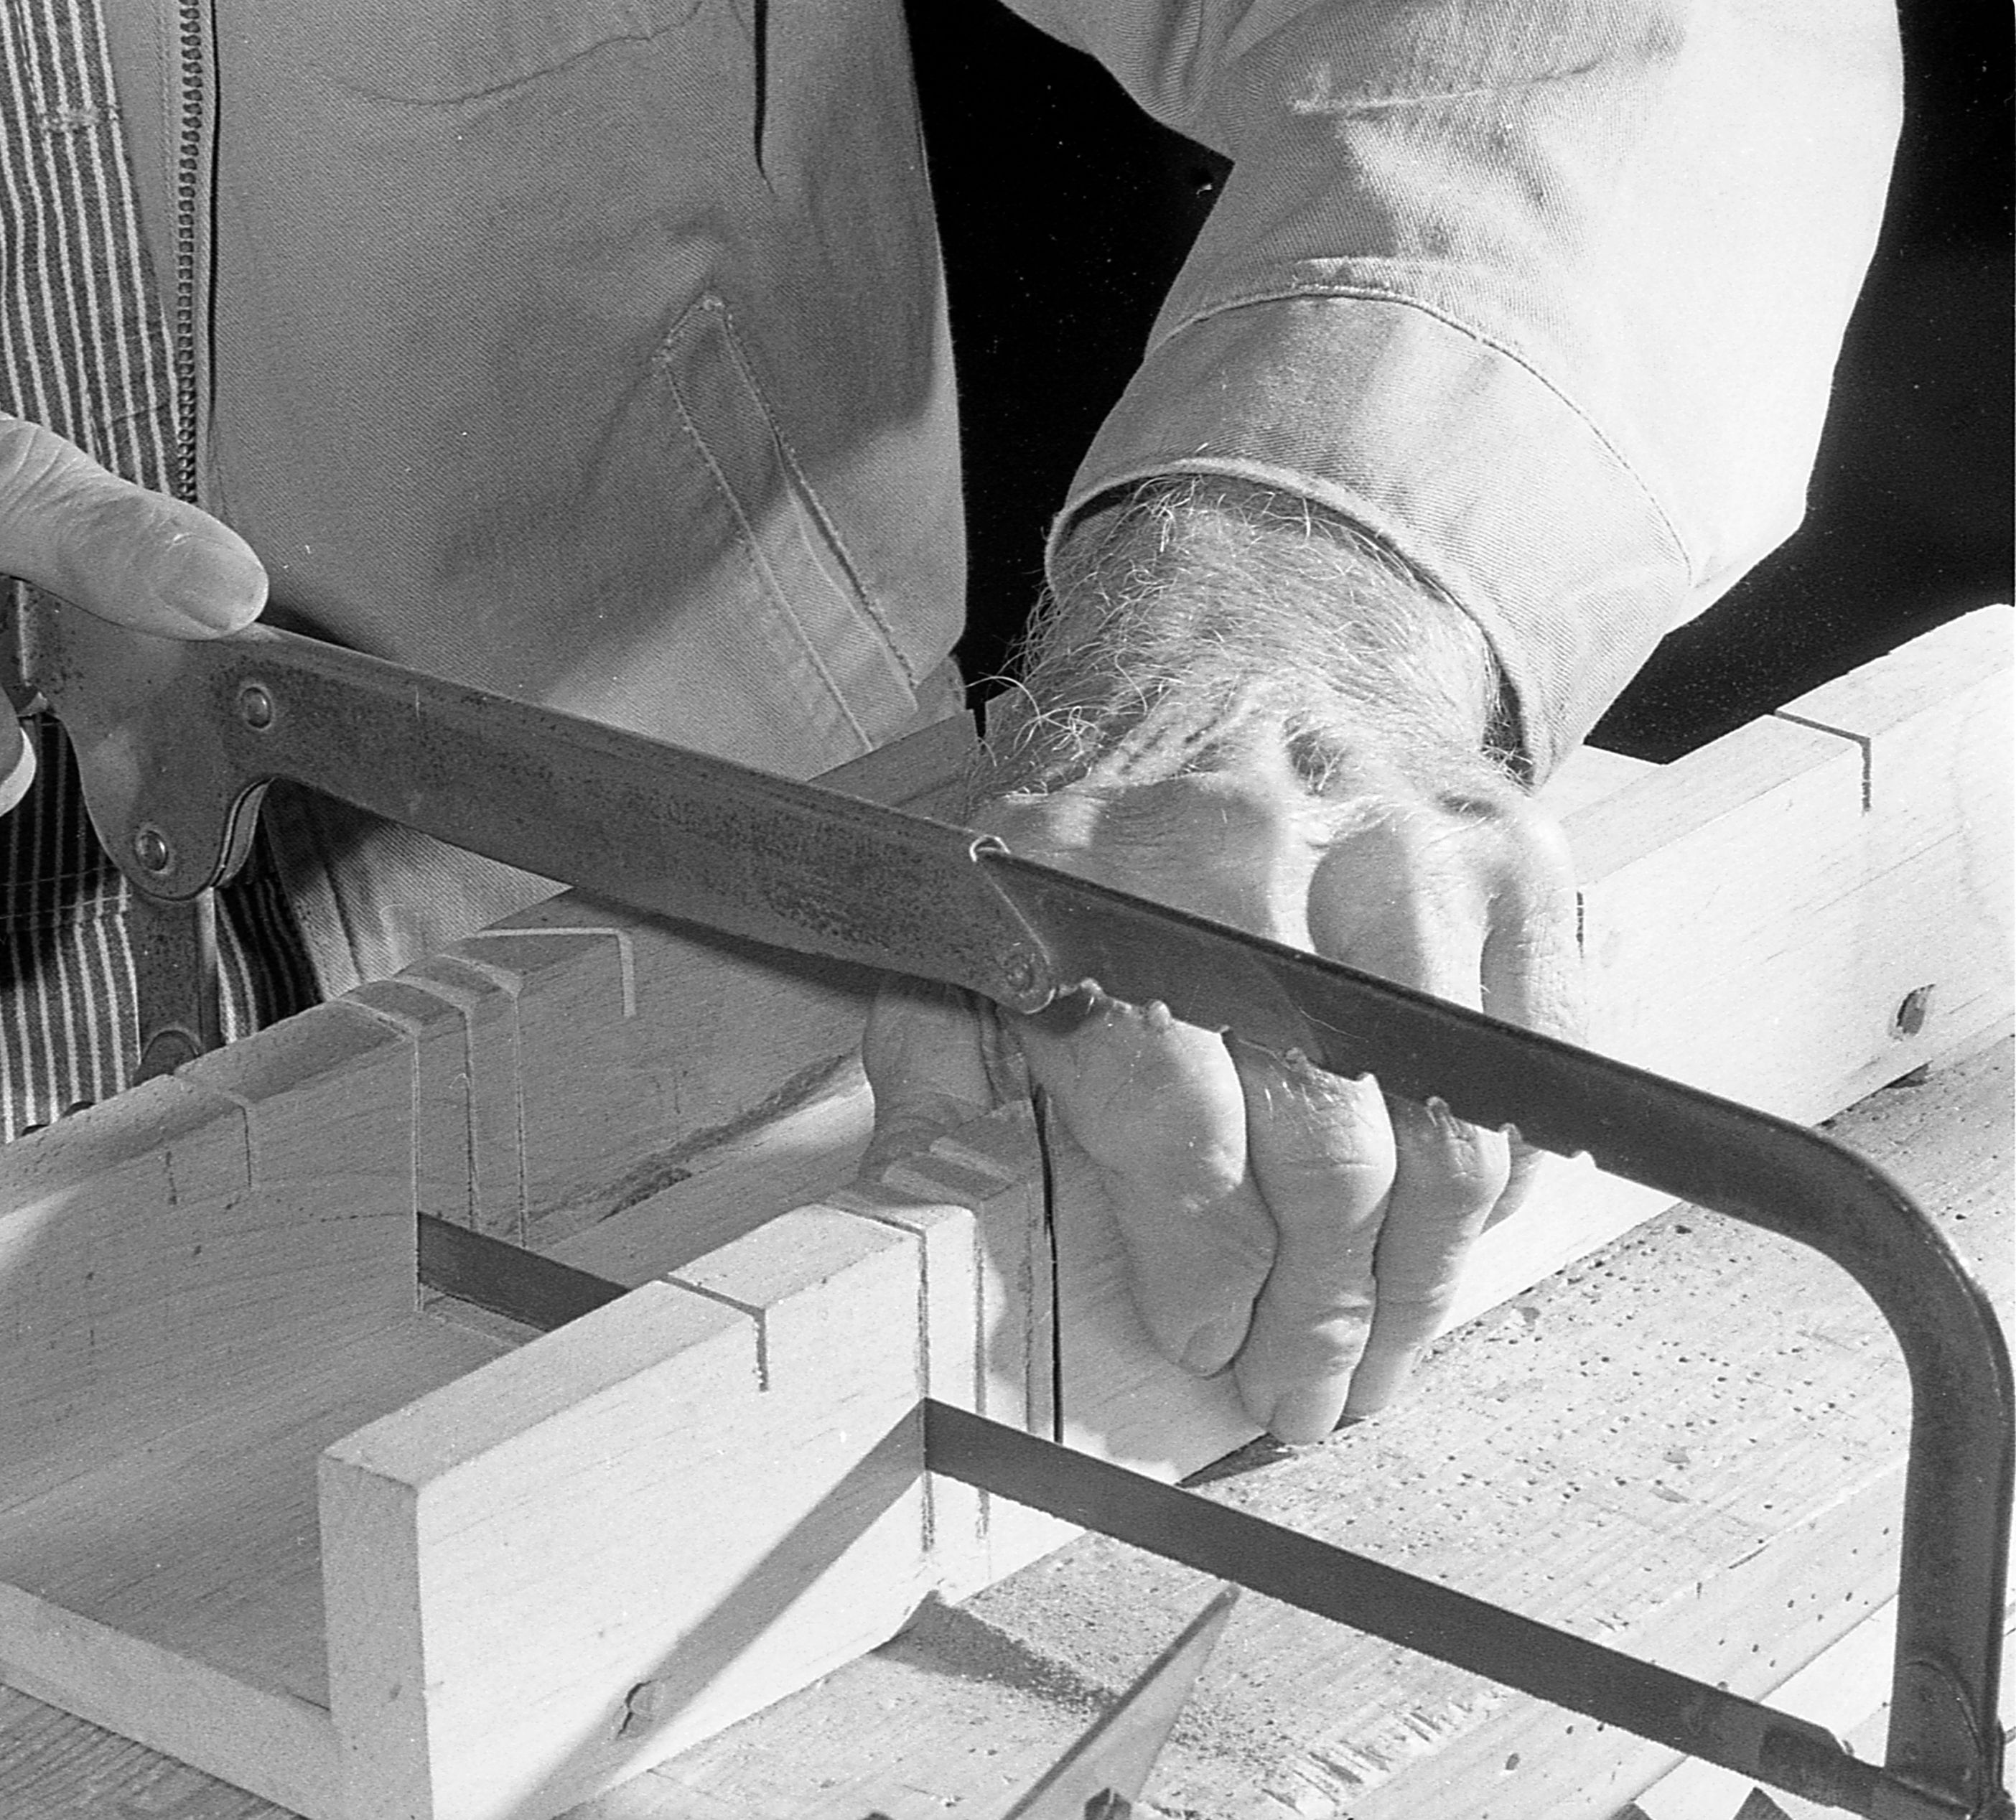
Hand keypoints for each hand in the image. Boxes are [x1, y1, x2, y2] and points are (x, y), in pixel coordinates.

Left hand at [865, 479, 1579, 1441]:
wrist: (1246, 631)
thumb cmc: (1097, 803)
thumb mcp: (968, 902)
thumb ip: (924, 1043)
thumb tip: (894, 1181)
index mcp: (1104, 883)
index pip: (1176, 1123)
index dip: (1199, 1266)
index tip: (1203, 1345)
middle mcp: (1264, 860)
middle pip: (1327, 1150)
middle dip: (1319, 1314)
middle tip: (1303, 1401)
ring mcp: (1410, 853)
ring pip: (1452, 1130)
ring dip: (1424, 1283)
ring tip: (1384, 1363)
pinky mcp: (1515, 858)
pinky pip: (1538, 1069)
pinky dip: (1506, 1179)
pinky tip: (1455, 1248)